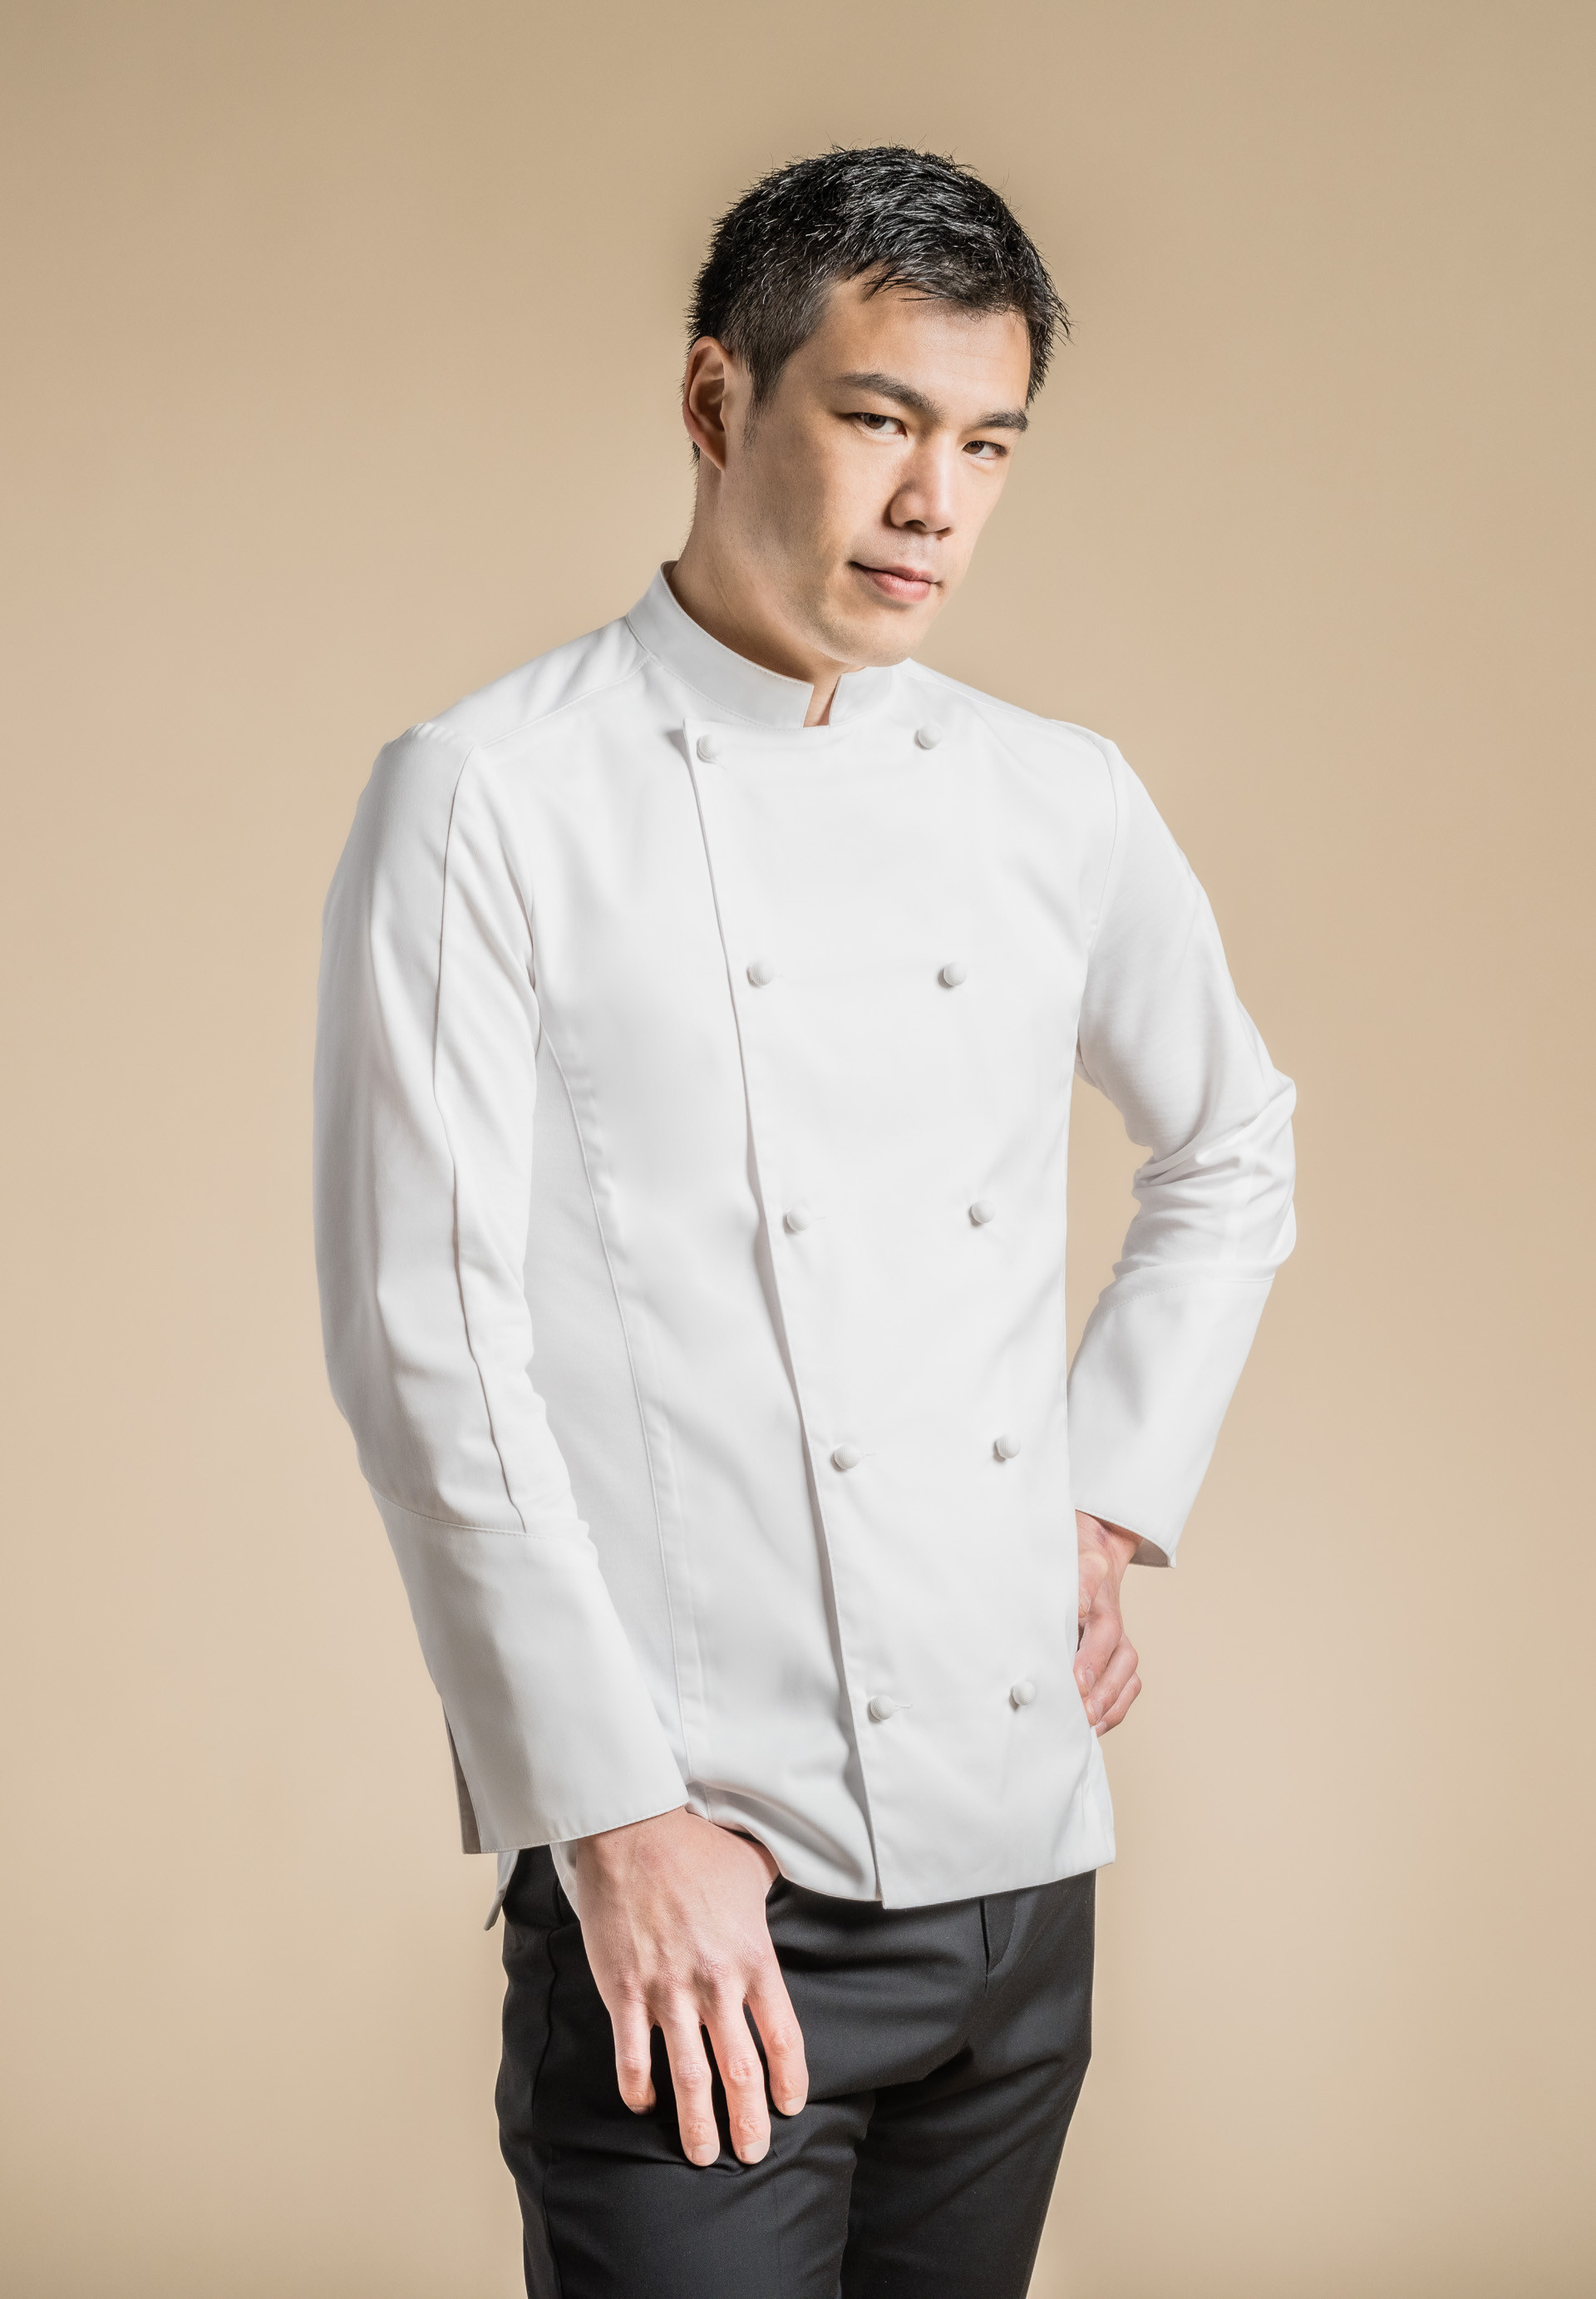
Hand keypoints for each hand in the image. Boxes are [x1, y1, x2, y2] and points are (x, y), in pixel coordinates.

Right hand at [568, 1807, 807, 2166]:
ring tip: (701, 2156)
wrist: (631, 1829)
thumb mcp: (751, 1865)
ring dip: (696, 2123)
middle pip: (740, 2070)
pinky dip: (638, 2086)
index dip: (789, 2079)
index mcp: (754, 1957)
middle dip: (748, 2120)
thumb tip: (795, 1872)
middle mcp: (716, 1983)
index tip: (790, 2107)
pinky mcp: (625, 1990)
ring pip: (689, 2075)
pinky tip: (643, 2103)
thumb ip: (772, 1887)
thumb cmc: (694, 1845)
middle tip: (751, 2154)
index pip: (782, 2036)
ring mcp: (668, 1991)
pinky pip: (632, 2054)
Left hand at [1075, 1510, 1141, 1732]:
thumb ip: (1080, 1584)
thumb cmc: (1073, 1562)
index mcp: (1103, 1604)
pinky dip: (1114, 1710)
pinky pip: (1126, 1689)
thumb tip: (1081, 1608)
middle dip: (1099, 1692)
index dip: (1089, 1661)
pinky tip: (1094, 1727)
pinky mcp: (1118, 1659)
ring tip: (1086, 1727)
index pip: (1100, 1635)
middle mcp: (1116, 1627)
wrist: (1092, 1551)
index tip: (1076, 1682)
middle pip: (1118, 1664)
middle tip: (1079, 1714)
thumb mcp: (1073, 1563)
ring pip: (1126, 1680)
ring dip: (1108, 1705)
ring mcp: (1121, 1644)